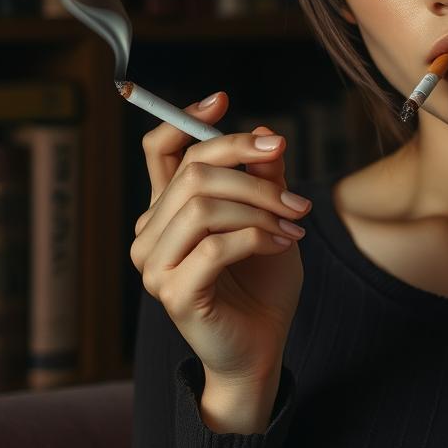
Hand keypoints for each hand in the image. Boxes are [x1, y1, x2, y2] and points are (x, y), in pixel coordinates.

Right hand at [129, 90, 309, 386]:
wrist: (262, 347)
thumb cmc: (263, 283)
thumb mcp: (271, 219)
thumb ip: (263, 179)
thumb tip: (267, 132)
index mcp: (167, 211)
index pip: (158, 151)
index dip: (184, 119)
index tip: (223, 100)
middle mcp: (151, 234)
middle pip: (193, 172)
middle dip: (252, 171)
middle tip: (296, 194)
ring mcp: (155, 265)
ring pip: (204, 206)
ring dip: (260, 207)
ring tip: (296, 222)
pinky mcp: (174, 293)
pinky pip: (217, 246)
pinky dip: (260, 237)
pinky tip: (286, 244)